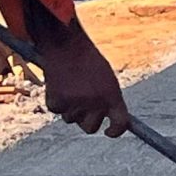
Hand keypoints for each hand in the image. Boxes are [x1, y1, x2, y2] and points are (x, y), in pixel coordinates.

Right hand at [32, 17, 129, 135]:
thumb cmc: (87, 58)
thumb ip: (108, 97)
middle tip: (84, 106)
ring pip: (71, 119)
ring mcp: (75, 104)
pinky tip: (58, 84)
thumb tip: (108, 116)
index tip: (109, 131)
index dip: (115, 131)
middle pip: (91, 127)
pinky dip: (56, 100)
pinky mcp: (56, 103)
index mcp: (112, 95)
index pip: (119, 124)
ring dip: (70, 108)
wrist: (66, 43)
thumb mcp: (106, 76)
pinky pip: (57, 110)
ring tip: (70, 86)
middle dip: (87, 121)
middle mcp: (95, 103)